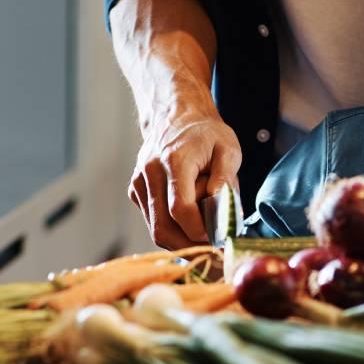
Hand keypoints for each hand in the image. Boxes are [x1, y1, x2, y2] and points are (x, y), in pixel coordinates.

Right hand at [128, 114, 241, 248]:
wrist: (176, 116)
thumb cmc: (207, 134)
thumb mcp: (228, 148)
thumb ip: (226, 178)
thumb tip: (219, 208)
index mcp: (174, 160)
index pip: (180, 209)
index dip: (199, 230)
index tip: (218, 237)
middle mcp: (150, 172)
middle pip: (163, 227)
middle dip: (189, 245)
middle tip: (212, 248)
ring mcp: (139, 182)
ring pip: (155, 229)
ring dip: (180, 239)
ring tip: (203, 234)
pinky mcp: (135, 189)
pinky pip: (152, 220)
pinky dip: (171, 227)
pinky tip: (188, 219)